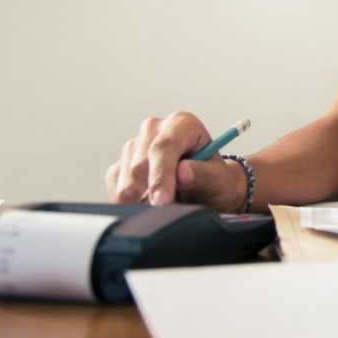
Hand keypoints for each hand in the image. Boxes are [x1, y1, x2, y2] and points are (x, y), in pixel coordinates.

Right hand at [104, 111, 242, 208]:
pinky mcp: (121, 165)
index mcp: (182, 124)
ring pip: (125, 178)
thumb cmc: (216, 181)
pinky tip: (147, 205)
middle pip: (139, 164)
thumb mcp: (221, 180)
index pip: (163, 147)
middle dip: (148, 193)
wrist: (206, 190)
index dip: (160, 176)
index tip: (161, 201)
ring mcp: (134, 146)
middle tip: (162, 213)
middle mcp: (154, 129)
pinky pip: (116, 187)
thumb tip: (183, 172)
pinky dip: (128, 202)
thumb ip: (205, 175)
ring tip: (163, 207)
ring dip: (139, 199)